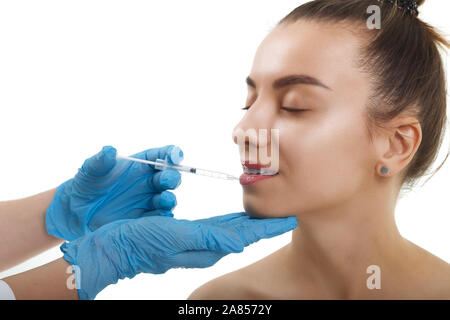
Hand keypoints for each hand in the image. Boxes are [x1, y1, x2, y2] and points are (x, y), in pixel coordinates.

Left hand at [46, 145, 182, 240]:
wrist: (77, 213)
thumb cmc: (86, 186)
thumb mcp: (89, 171)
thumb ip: (100, 161)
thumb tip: (109, 150)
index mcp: (140, 165)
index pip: (161, 155)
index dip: (172, 153)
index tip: (174, 156)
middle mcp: (149, 182)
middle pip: (170, 177)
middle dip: (172, 177)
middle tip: (166, 180)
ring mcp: (149, 201)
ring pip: (168, 198)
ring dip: (169, 198)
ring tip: (164, 200)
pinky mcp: (146, 219)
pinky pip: (159, 219)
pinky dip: (162, 218)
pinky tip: (159, 219)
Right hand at [60, 212, 297, 299]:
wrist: (115, 249)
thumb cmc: (142, 244)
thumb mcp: (176, 238)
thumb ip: (209, 239)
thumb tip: (241, 242)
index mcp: (207, 246)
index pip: (245, 236)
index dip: (268, 228)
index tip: (289, 220)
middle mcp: (206, 244)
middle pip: (243, 232)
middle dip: (264, 224)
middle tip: (284, 213)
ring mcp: (197, 239)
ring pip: (232, 228)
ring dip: (250, 221)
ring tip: (267, 212)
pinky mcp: (187, 233)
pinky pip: (217, 225)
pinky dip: (232, 220)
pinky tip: (236, 216)